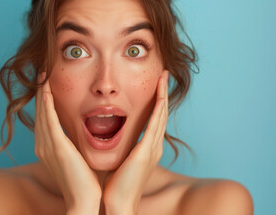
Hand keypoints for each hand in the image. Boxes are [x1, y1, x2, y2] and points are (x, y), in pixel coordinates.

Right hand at [34, 72, 100, 213]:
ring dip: (41, 92)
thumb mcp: (78, 157)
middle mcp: (42, 145)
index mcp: (48, 148)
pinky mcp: (56, 147)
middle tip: (42, 71)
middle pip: (39, 112)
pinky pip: (49, 120)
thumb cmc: (85, 182)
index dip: (44, 100)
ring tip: (43, 74)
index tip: (47, 82)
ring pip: (42, 113)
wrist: (85, 200)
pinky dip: (46, 104)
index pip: (44, 118)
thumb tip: (82, 134)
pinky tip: (47, 90)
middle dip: (40, 91)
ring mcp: (47, 146)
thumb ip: (75, 144)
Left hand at [102, 70, 169, 213]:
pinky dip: (159, 106)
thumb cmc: (116, 187)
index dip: (156, 102)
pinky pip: (155, 123)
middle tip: (164, 75)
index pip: (154, 120)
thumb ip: (121, 151)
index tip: (156, 86)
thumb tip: (111, 141)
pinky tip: (160, 93)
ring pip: (161, 115)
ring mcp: (153, 148)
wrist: (118, 204)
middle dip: (163, 93)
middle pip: (162, 114)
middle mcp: (154, 147)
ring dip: (163, 94)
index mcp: (148, 150)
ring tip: (164, 77)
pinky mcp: (147, 151)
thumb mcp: (120, 163)